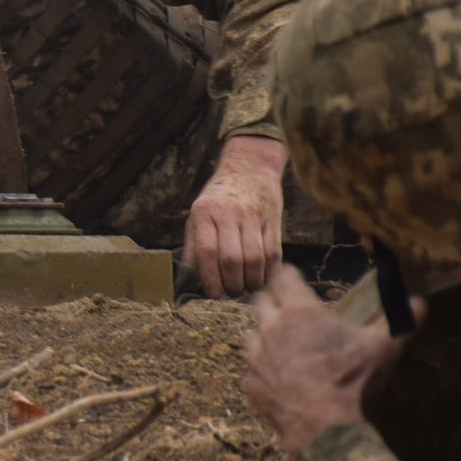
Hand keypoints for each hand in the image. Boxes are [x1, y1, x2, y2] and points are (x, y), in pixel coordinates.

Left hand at [185, 134, 287, 297]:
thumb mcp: (198, 213)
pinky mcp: (273, 220)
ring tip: (246, 288)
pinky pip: (273, 253)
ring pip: (255, 259)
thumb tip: (187, 277)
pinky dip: (269, 272)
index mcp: (205, 212)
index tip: (213, 294)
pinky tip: (262, 279)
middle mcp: (229, 214)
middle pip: (232, 259)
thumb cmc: (219, 195)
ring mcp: (253, 216)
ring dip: (251, 281)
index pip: (207, 252)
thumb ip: (192, 244)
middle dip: (232, 284)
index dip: (210, 278)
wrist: (250, 166)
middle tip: (231, 293)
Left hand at [243, 266, 423, 454]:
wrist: (325, 427)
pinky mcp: (251, 383)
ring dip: (265, 335)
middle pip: (260, 301)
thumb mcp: (382, 347)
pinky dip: (265, 369)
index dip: (288, 276)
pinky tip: (281, 377)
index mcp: (300, 311)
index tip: (292, 277)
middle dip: (271, 300)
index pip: (283, 278)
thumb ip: (400, 321)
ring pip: (252, 334)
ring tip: (282, 344)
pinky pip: (253, 369)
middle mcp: (271, 328)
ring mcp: (257, 357)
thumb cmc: (354, 380)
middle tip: (285, 307)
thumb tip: (421, 302)